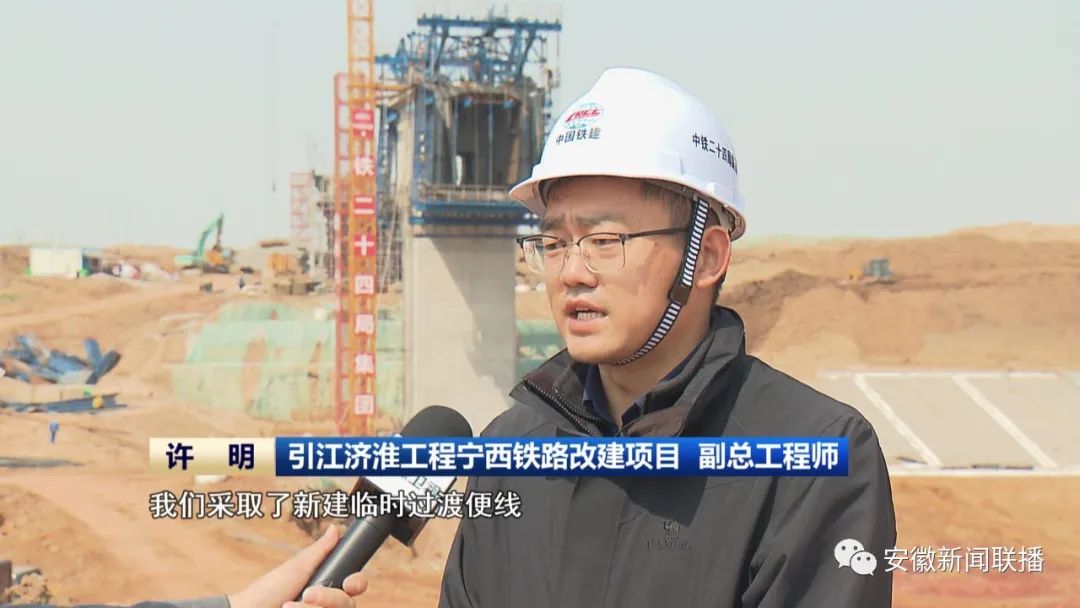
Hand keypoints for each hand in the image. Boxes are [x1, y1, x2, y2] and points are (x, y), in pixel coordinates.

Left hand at [228, 525, 368, 607]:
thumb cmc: (269, 590)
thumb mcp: (298, 567)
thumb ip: (321, 550)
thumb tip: (335, 528)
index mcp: (328, 585)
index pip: (356, 586)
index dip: (357, 583)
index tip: (348, 583)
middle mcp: (327, 604)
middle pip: (349, 603)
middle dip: (329, 598)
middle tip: (307, 595)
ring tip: (288, 607)